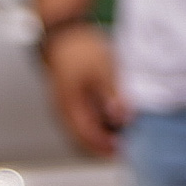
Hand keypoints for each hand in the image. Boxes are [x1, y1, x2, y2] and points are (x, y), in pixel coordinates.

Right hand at [38, 23, 126, 158]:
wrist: (63, 34)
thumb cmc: (81, 50)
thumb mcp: (102, 69)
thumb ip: (111, 94)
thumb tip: (121, 117)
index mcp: (70, 107)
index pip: (86, 137)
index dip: (104, 147)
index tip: (122, 151)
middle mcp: (64, 111)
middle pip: (81, 138)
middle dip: (101, 145)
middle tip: (123, 148)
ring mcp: (65, 104)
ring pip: (80, 129)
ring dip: (99, 135)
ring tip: (120, 135)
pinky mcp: (69, 97)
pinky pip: (81, 118)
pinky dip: (95, 123)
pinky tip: (110, 119)